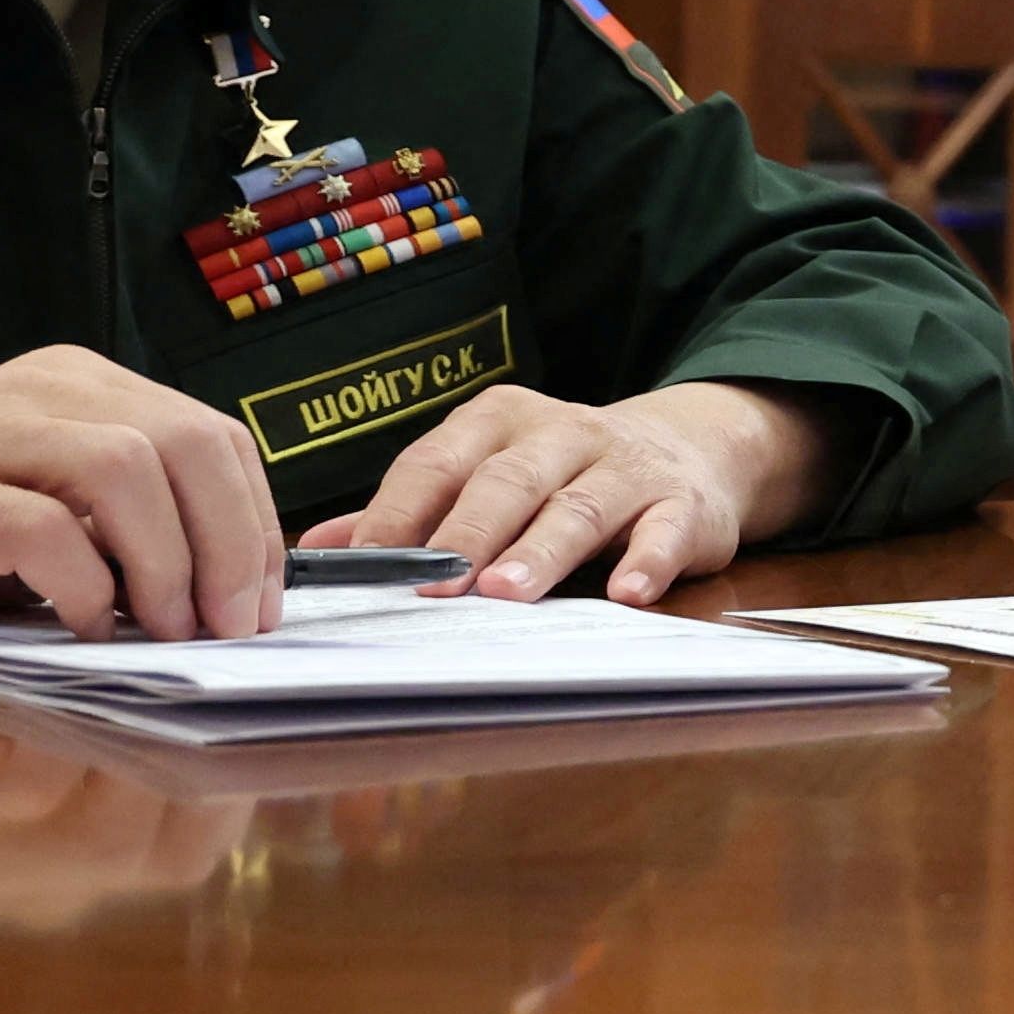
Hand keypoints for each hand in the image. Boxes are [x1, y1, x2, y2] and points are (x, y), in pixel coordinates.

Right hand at [0, 350, 286, 636]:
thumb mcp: (36, 514)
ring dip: (169, 564)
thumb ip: (122, 527)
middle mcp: (42, 391)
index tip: (258, 609)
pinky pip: (42, 528)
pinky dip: (81, 584)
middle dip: (233, 547)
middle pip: (192, 445)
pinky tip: (77, 627)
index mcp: (79, 387)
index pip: (216, 439)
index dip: (257, 527)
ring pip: (132, 470)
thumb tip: (233, 597)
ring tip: (164, 633)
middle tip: (228, 631)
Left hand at [309, 378, 832, 601]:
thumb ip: (413, 509)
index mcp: (500, 422)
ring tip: (508, 592)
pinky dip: (647, 560)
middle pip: (506, 482)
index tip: (367, 566)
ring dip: (542, 550)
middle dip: (467, 533)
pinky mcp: (682, 503)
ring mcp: (625, 466)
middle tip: (434, 585)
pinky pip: (664, 530)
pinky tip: (628, 592)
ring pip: (578, 506)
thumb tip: (320, 547)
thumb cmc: (567, 471)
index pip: (437, 463)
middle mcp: (561, 433)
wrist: (693, 446)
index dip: (400, 513)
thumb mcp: (488, 471)